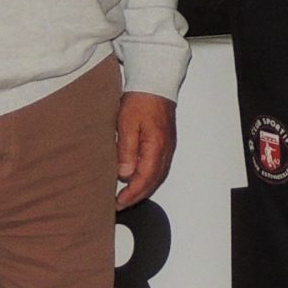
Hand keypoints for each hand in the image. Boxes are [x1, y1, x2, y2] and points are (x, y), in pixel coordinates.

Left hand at [116, 92, 176, 206]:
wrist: (155, 83)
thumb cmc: (141, 100)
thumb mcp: (126, 124)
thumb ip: (126, 150)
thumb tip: (125, 174)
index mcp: (156, 147)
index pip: (144, 179)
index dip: (132, 194)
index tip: (119, 202)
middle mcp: (165, 149)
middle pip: (153, 181)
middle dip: (138, 196)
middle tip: (121, 203)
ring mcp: (168, 146)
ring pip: (158, 176)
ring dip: (144, 188)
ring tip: (128, 195)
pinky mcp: (166, 142)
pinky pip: (159, 167)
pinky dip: (149, 177)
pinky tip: (139, 177)